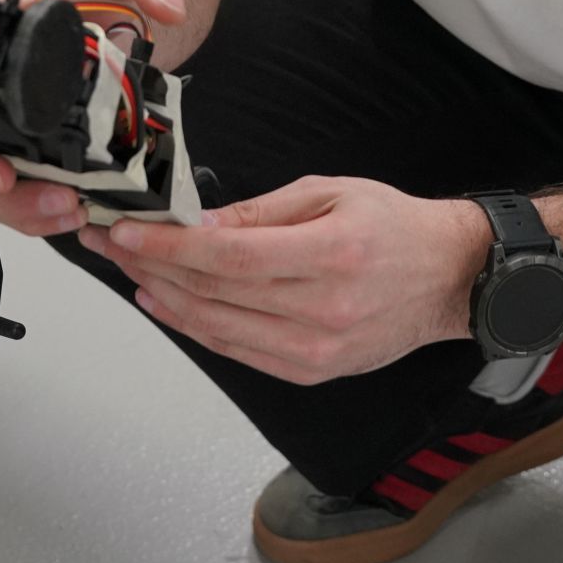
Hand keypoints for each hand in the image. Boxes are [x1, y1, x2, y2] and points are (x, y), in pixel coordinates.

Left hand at [81, 176, 491, 385]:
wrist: (448, 279)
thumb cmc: (394, 227)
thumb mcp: (331, 192)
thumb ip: (262, 211)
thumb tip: (200, 222)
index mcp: (331, 255)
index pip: (229, 257)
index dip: (170, 246)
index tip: (128, 231)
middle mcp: (323, 309)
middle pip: (215, 293)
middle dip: (152, 266)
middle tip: (113, 243)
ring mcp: (318, 349)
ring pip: (218, 328)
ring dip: (165, 300)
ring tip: (130, 271)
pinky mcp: (312, 371)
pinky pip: (239, 352)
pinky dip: (197, 329)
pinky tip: (169, 305)